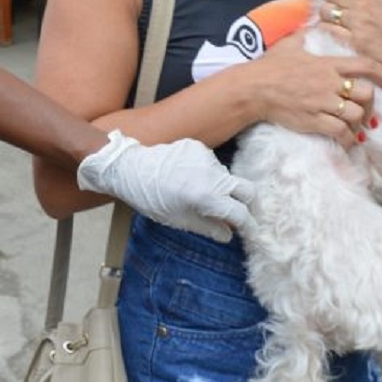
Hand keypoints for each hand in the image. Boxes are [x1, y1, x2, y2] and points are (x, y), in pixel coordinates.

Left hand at [76, 130, 255, 241]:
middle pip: (248, 189)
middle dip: (250, 204)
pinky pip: (212, 164)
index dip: (248, 225)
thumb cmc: (151, 199)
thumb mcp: (180, 220)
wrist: (130, 169)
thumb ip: (208, 227)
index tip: (250, 232)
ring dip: (223, 188)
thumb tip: (228, 235)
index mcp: (207, 197)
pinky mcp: (198, 146)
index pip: (240, 213)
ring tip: (202, 195)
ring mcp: (207, 157)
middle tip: (244, 214)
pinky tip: (190, 178)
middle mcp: (212, 175)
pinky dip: (207, 174)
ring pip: (227, 177)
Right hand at [251, 30, 381, 147]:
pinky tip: (348, 141)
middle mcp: (330, 83)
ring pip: (356, 115)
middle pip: (366, 94)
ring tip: (357, 127)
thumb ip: (307, 32)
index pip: (365, 66)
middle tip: (368, 111)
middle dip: (371, 104)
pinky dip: (348, 139)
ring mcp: (322, 103)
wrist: (254, 88)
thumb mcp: (291, 43)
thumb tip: (314, 19)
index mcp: (328, 64)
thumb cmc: (270, 65)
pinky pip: (340, 132)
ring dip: (360, 123)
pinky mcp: (314, 121)